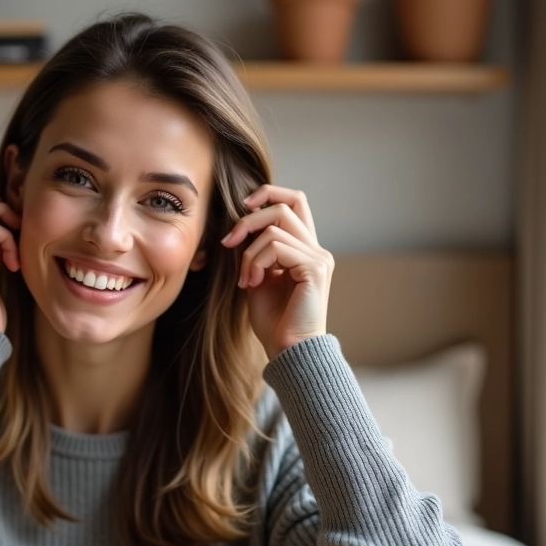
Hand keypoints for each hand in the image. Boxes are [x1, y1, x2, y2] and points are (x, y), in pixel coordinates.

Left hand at [220, 185, 333, 359]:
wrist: (288, 351)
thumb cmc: (274, 321)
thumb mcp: (257, 278)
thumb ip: (254, 251)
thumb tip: (238, 228)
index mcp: (304, 250)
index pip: (294, 202)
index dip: (269, 194)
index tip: (242, 207)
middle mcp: (316, 250)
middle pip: (285, 206)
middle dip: (249, 219)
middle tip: (228, 242)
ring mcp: (318, 258)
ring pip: (276, 227)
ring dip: (249, 253)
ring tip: (245, 279)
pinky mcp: (314, 268)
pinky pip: (277, 247)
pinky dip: (256, 262)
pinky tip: (252, 284)